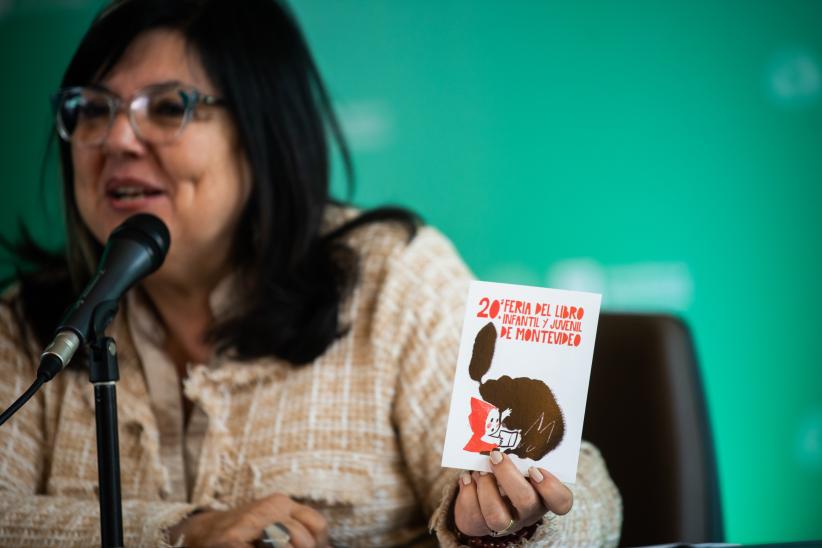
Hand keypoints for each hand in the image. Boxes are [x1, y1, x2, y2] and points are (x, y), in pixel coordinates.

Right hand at [168, 493, 328, 547]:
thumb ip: (298, 533)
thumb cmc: (244, 535)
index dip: (319, 544)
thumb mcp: (273, 525)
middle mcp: (268, 508)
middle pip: (303, 538)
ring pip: (284, 544)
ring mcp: (249, 522)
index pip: (316, 524)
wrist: (201, 533)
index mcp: (281, 503)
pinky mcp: (232, 539)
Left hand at [454, 450, 572, 537]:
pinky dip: (467, 494)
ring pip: (498, 517)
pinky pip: (473, 517)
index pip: (561, 501)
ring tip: (479, 471)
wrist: (481, 489)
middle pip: (526, 502)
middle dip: (508, 476)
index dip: (551, 488)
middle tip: (496, 455)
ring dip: (486, 489)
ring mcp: (505, 523)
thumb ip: (520, 450)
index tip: (535, 469)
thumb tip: (508, 418)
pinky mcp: (480, 526)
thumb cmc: (506, 469)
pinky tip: (467, 478)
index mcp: (543, 494)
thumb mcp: (517, 460)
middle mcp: (527, 513)